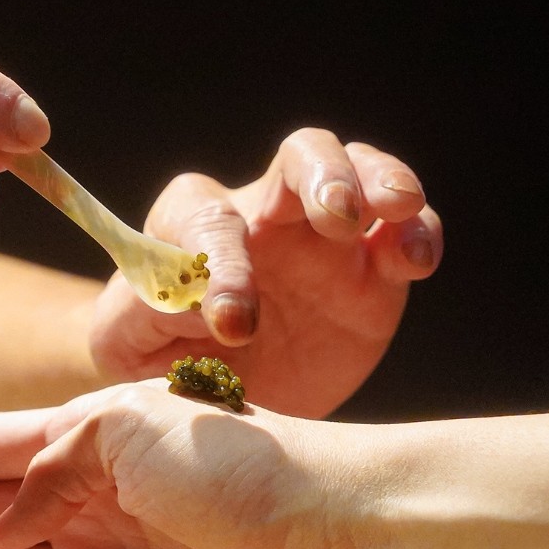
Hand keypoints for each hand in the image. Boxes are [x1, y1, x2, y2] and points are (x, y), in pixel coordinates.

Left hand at [91, 129, 441, 416]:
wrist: (220, 390)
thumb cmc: (161, 358)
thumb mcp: (130, 346)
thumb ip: (135, 318)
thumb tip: (168, 299)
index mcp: (194, 227)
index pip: (209, 221)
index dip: (223, 262)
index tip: (234, 324)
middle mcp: (264, 215)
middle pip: (298, 157)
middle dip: (321, 176)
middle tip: (336, 218)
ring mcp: (325, 237)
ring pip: (360, 170)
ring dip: (381, 179)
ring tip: (396, 211)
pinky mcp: (372, 271)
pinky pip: (404, 231)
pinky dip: (419, 233)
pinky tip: (417, 261)